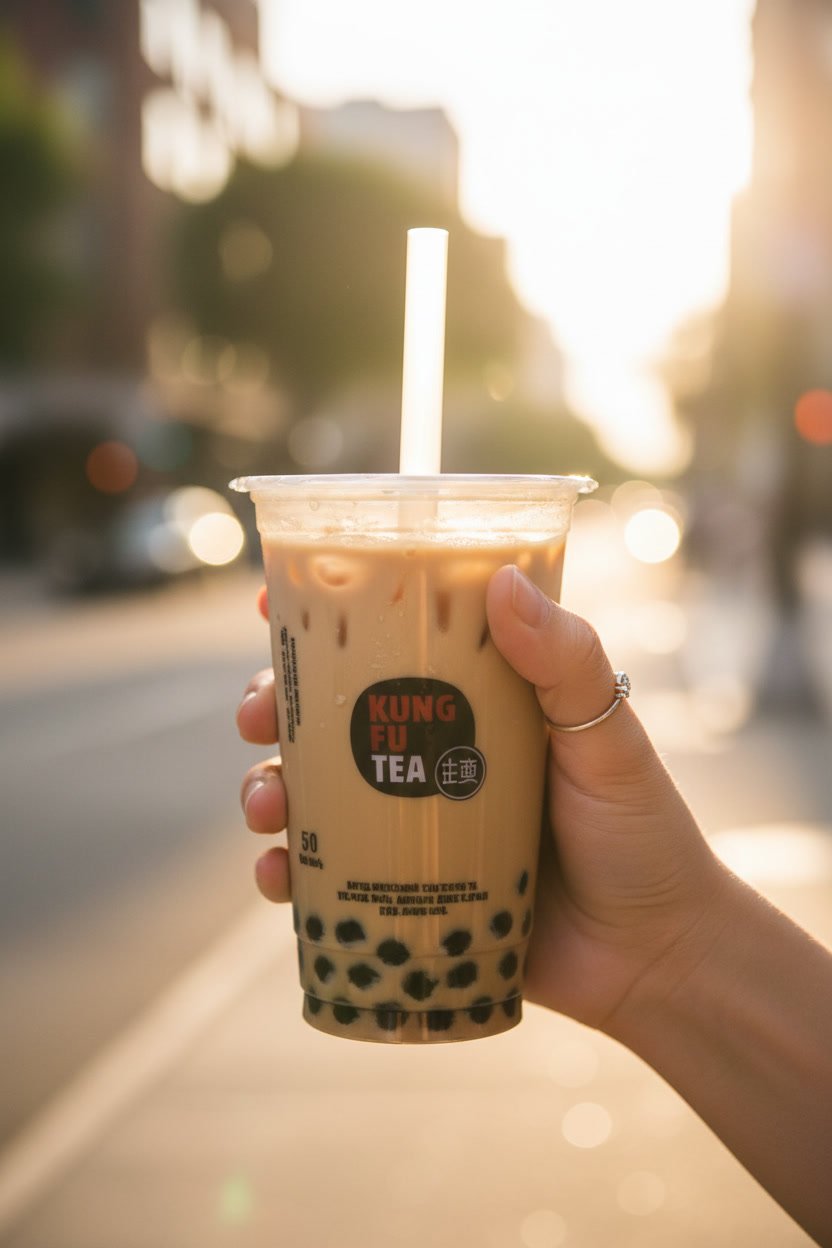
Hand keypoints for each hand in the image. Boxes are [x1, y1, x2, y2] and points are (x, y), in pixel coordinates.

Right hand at [236, 569, 726, 1035]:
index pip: (391, 642)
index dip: (323, 618)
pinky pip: (326, 879)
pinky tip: (277, 877)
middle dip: (273, 707)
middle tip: (254, 715)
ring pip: (313, 794)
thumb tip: (501, 579)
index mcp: (474, 702)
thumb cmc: (642, 833)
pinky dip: (288, 874)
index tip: (269, 598)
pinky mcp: (404, 894)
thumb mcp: (607, 737)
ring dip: (268, 790)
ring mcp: (413, 827)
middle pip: (328, 715)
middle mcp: (432, 755)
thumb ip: (566, 661)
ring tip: (266, 807)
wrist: (656, 958)